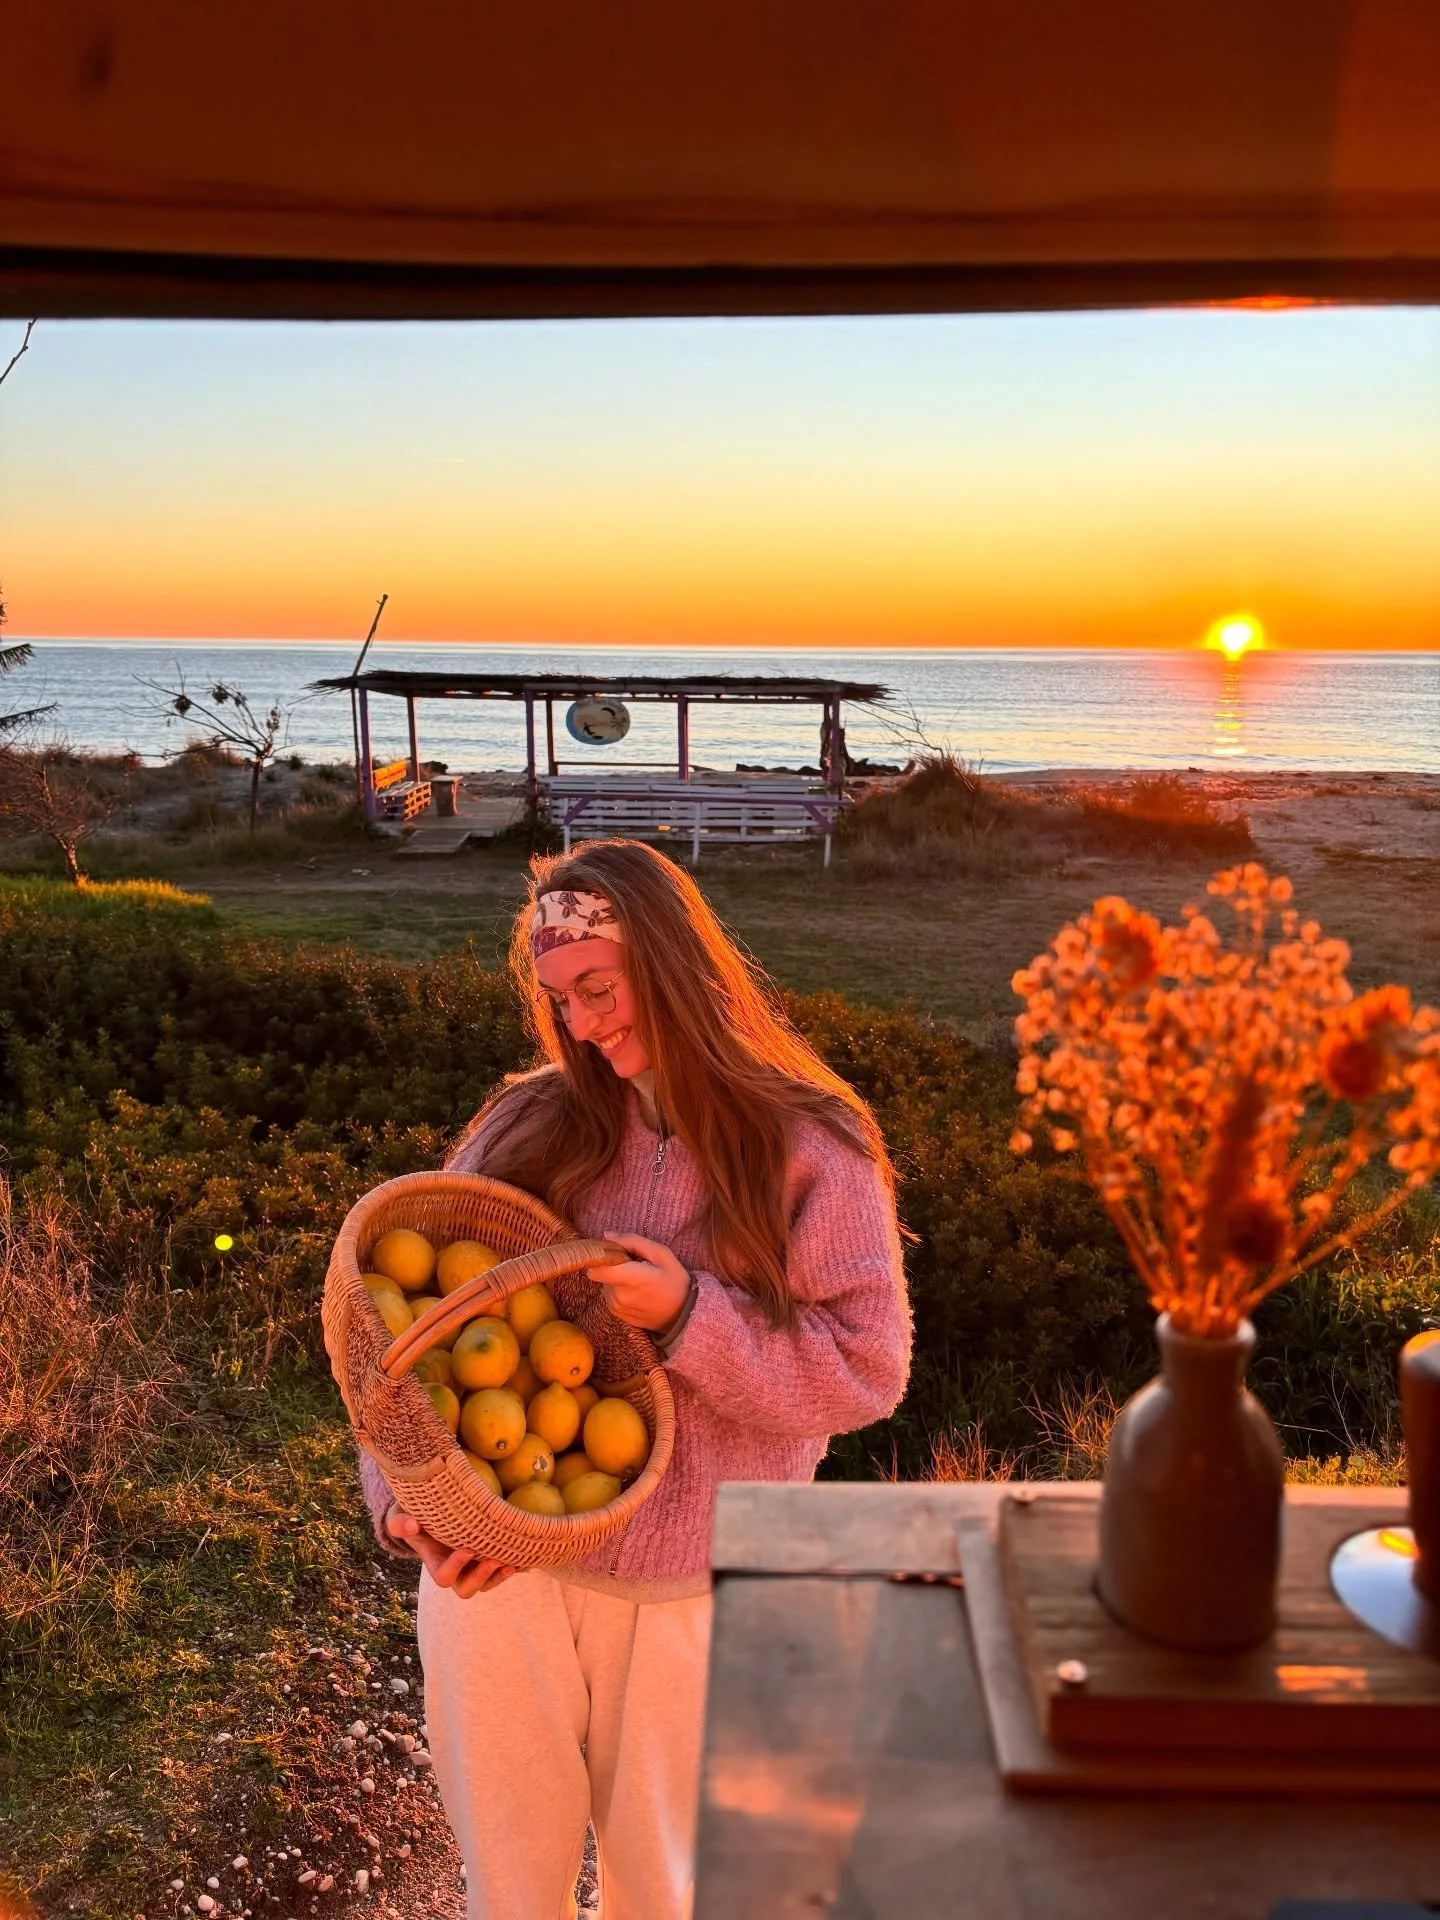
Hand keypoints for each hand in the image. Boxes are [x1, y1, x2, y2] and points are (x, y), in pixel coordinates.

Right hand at [384, 1505, 517, 1597]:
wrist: (432, 1513)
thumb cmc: (415, 1514)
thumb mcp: (402, 1515)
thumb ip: (401, 1522)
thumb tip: (411, 1525)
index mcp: (435, 1564)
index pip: (444, 1577)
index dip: (455, 1568)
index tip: (466, 1549)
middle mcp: (455, 1571)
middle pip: (466, 1589)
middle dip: (480, 1578)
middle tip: (492, 1560)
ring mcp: (472, 1567)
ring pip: (486, 1584)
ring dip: (498, 1577)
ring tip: (511, 1564)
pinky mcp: (487, 1559)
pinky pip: (501, 1571)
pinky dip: (514, 1567)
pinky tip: (527, 1559)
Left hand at [590, 1231, 690, 1332]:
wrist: (684, 1315)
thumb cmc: (675, 1281)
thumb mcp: (661, 1253)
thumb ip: (632, 1241)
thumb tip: (606, 1235)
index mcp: (630, 1279)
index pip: (596, 1267)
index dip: (600, 1255)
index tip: (614, 1251)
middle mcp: (619, 1295)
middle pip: (601, 1272)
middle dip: (613, 1265)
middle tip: (634, 1265)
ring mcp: (616, 1307)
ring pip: (605, 1283)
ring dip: (616, 1278)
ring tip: (638, 1280)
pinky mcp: (617, 1314)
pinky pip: (610, 1295)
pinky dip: (619, 1290)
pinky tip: (637, 1291)